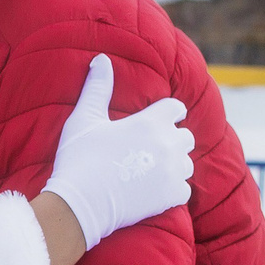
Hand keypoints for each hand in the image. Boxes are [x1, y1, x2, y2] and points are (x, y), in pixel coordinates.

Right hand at [41, 54, 194, 249]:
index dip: (170, 111)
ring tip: (153, 170)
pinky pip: (184, 190)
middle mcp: (167, 145)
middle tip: (153, 147)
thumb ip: (97, 88)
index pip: (176, 108)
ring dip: (174, 165)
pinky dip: (173, 190)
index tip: (165, 117)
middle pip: (186, 137)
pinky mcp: (171, 197)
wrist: (79, 205)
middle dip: (173, 139)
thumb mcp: (84, 119)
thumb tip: (101, 59)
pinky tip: (155, 190)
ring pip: (186, 163)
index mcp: (150, 122)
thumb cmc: (79, 159)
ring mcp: (172, 172)